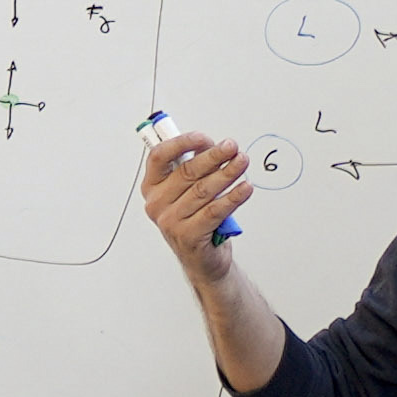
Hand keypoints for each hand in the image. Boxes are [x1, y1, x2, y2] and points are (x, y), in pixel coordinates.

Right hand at [136, 131, 259, 260]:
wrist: (201, 258)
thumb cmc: (194, 219)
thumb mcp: (186, 190)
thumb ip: (192, 167)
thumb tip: (211, 145)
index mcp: (152, 186)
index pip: (160, 157)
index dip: (182, 143)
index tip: (204, 138)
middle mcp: (157, 203)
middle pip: (187, 172)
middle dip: (214, 156)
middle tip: (232, 148)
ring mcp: (170, 221)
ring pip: (204, 190)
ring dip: (227, 173)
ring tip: (242, 163)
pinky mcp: (189, 236)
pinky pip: (215, 211)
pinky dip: (233, 197)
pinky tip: (244, 188)